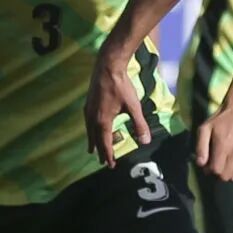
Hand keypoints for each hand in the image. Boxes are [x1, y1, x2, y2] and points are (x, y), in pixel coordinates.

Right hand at [85, 43, 149, 165]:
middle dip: (101, 151)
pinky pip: (88, 122)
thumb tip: (145, 141)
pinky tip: (92, 128)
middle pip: (96, 140)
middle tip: (104, 162)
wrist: (108, 66)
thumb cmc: (122, 86)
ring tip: (93, 149)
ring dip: (93, 141)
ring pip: (89, 131)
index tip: (111, 165)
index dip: (108, 155)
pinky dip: (90, 130)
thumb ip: (139, 125)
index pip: (105, 144)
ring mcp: (88, 110)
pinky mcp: (88, 103)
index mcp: (103, 121)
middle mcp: (92, 118)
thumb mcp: (134, 106)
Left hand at [195, 102, 232, 181]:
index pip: (216, 170)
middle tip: (215, 162)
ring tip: (224, 162)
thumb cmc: (221, 119)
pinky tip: (232, 160)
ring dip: (227, 172)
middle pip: (225, 176)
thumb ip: (201, 147)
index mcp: (223, 146)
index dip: (209, 170)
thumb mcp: (205, 128)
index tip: (207, 164)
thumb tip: (200, 164)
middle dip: (218, 172)